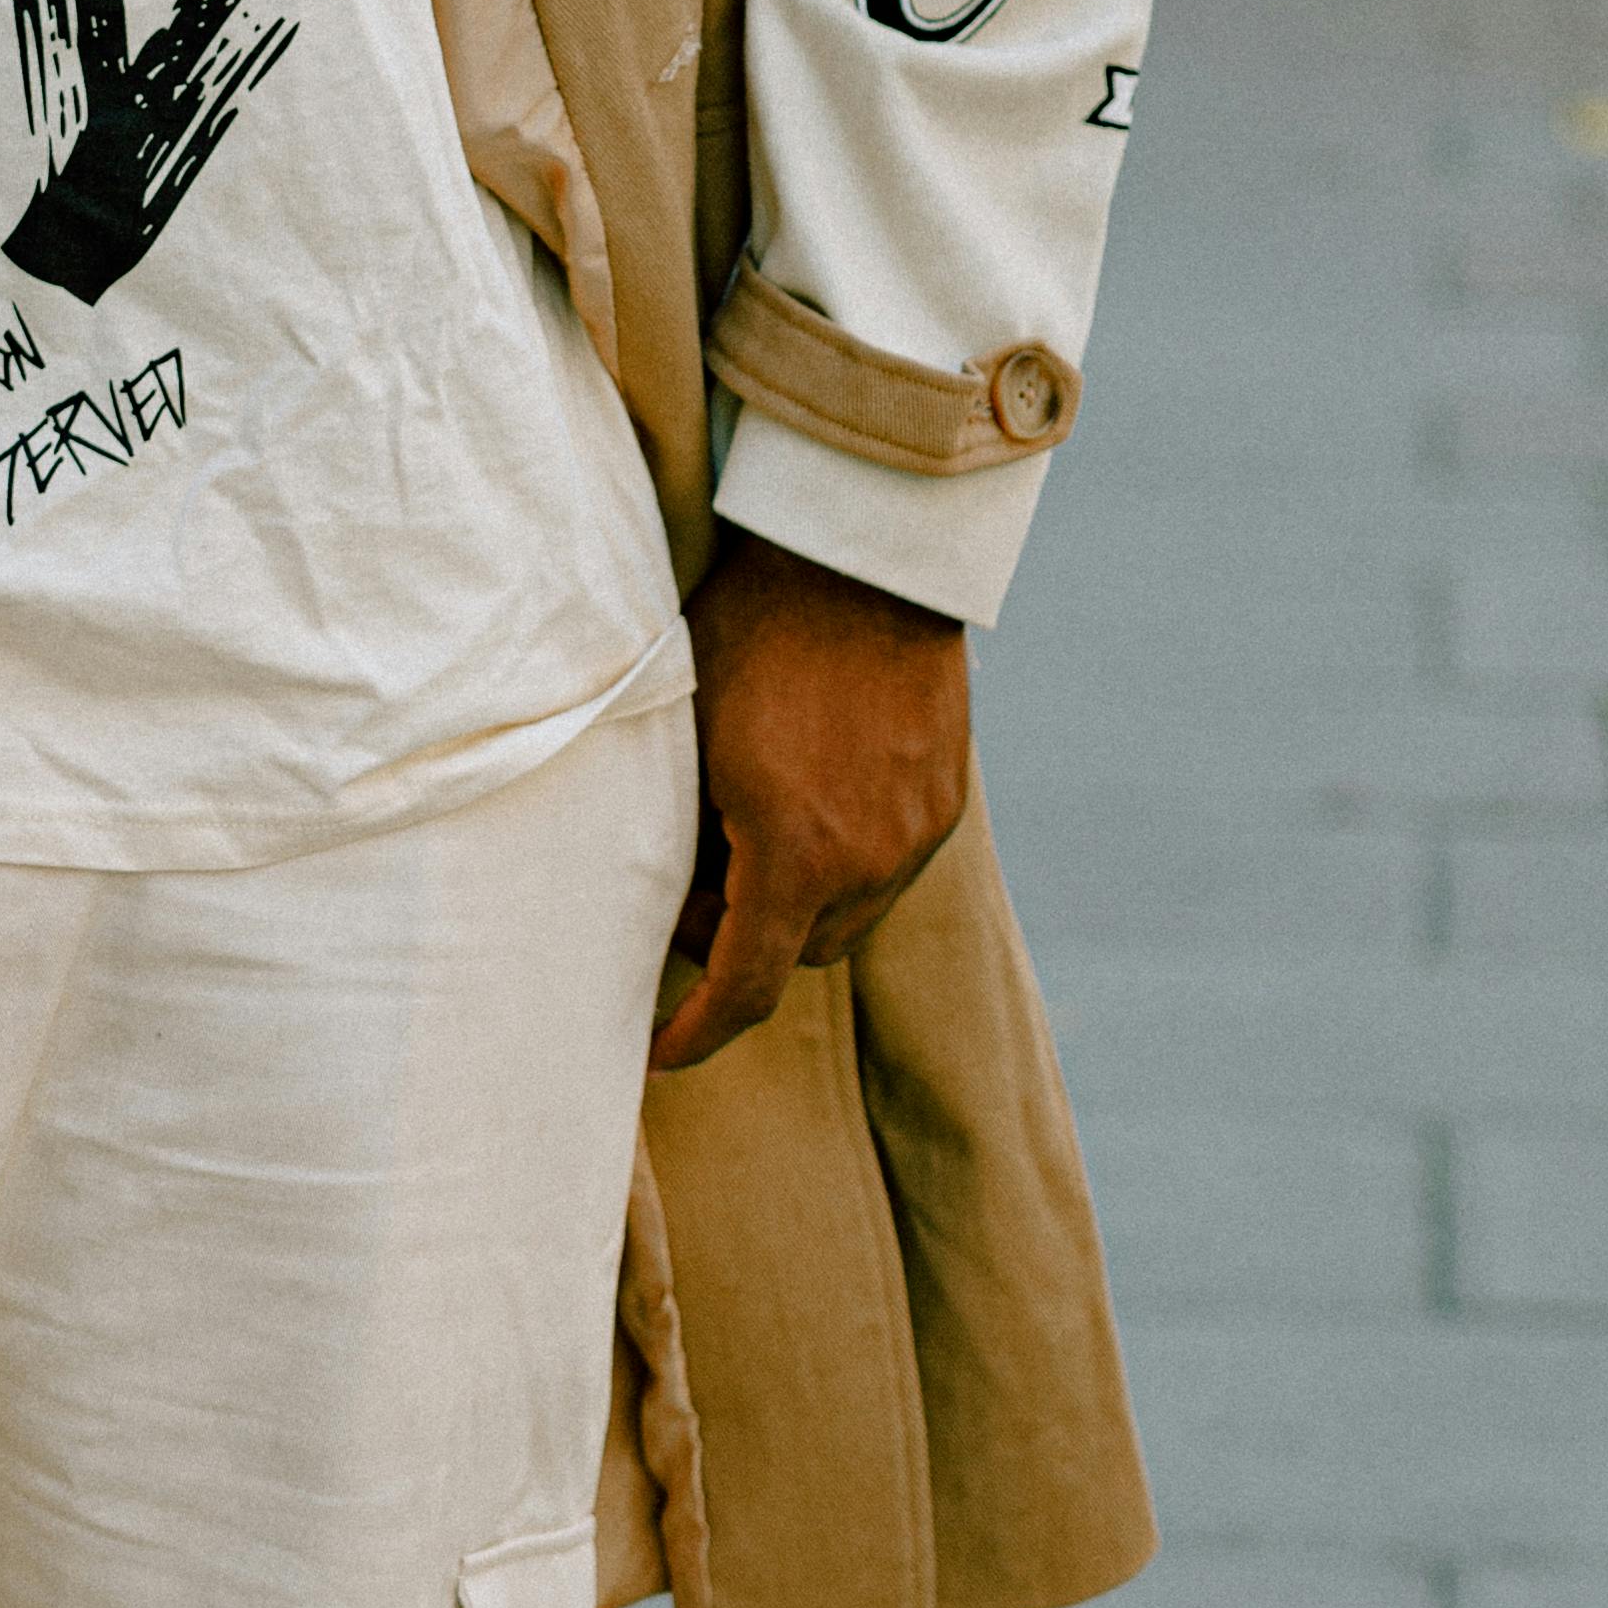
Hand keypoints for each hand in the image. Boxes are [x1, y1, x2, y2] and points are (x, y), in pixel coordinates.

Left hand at [648, 530, 971, 1074]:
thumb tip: (664, 898)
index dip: (698, 1030)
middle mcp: (869, 862)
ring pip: (847, 916)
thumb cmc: (750, 632)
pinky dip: (842, 864)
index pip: (745, 988)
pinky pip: (888, 867)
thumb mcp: (686, 735)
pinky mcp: (946, 801)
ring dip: (796, 904)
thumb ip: (677, 833)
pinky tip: (806, 801)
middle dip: (740, 943)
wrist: (861, 558)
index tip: (661, 1049)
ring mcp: (918, 833)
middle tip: (692, 888)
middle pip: (796, 954)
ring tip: (748, 835)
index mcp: (794, 855)